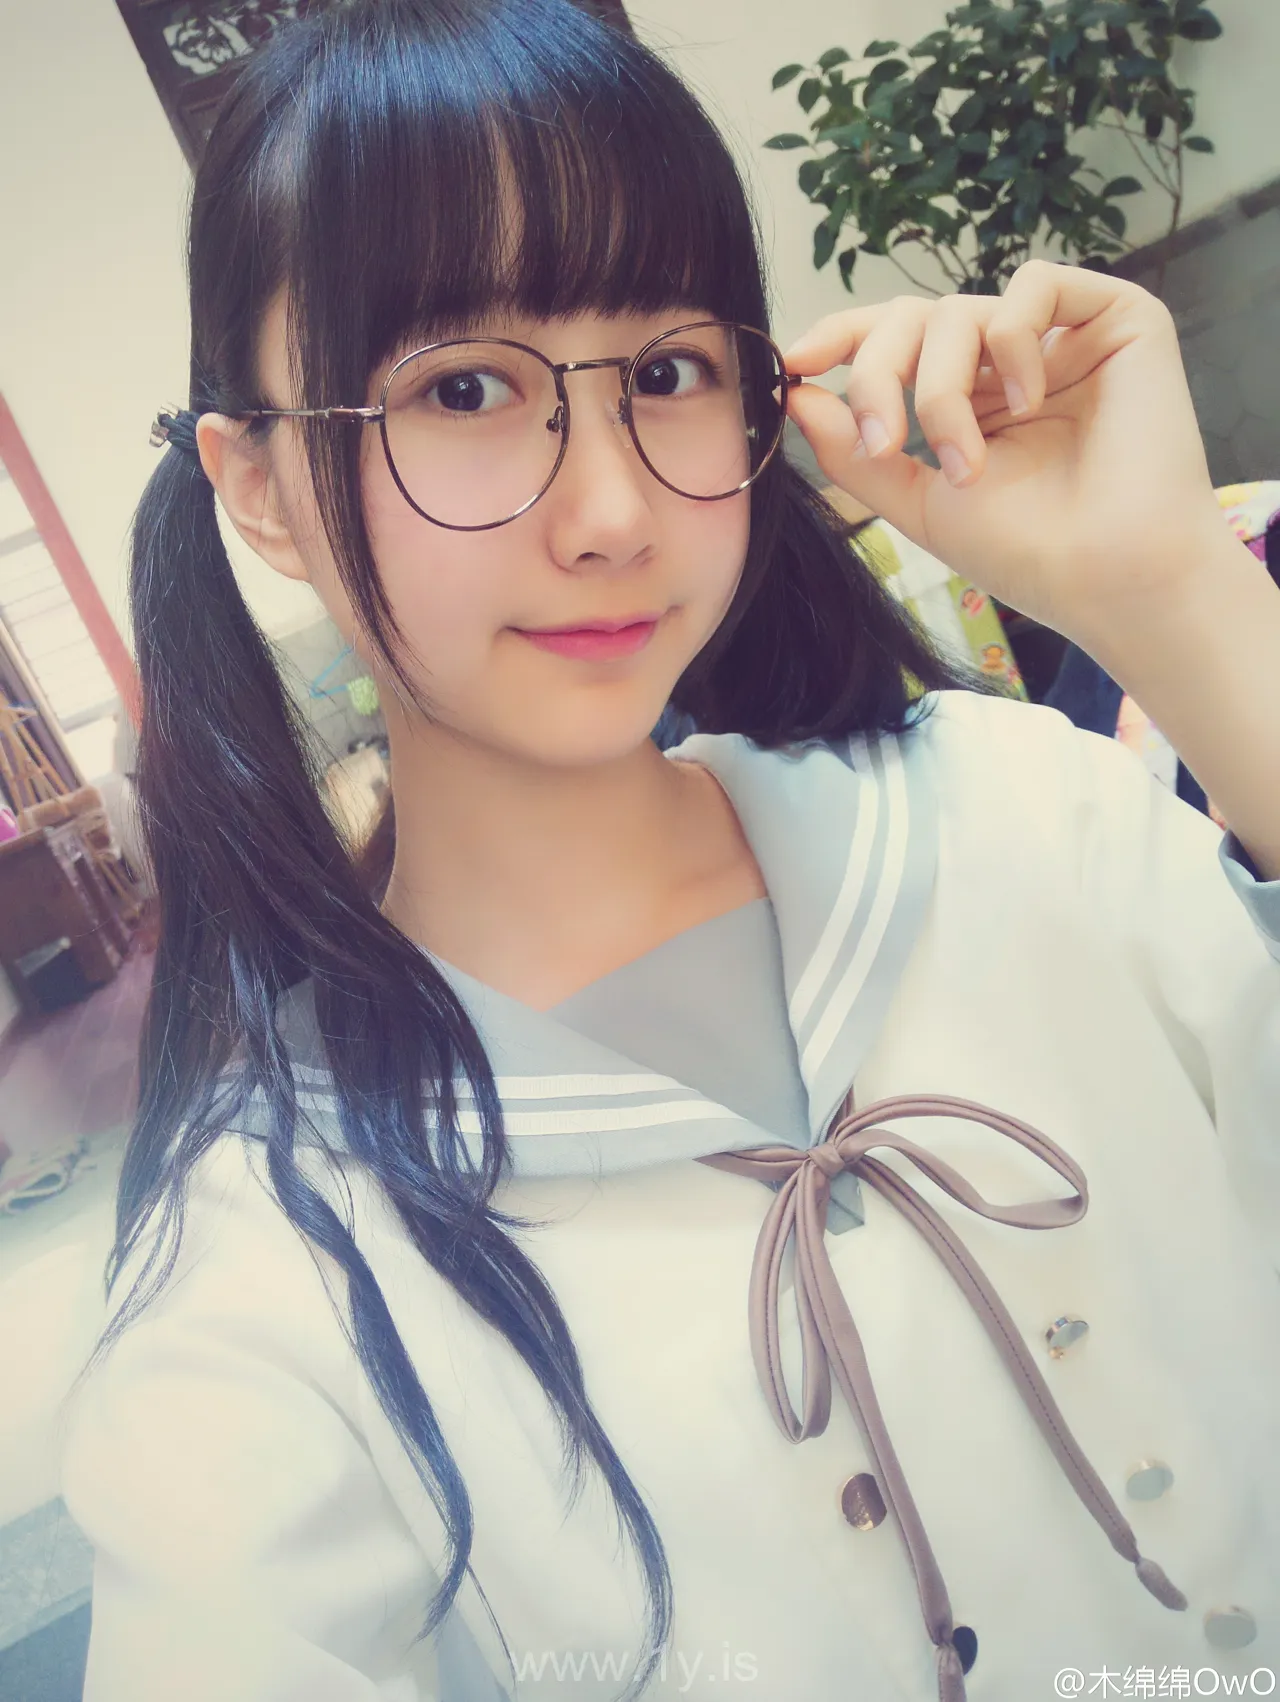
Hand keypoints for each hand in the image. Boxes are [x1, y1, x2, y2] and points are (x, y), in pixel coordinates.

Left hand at [782, 261, 1229, 649]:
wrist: (1109, 577)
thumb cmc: (1028, 552)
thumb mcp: (918, 502)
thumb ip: (854, 451)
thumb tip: (795, 394)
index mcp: (972, 400)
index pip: (897, 342)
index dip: (842, 338)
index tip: (795, 362)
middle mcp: (1014, 362)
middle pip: (917, 318)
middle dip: (881, 373)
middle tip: (882, 442)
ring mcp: (1063, 340)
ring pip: (963, 308)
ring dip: (942, 386)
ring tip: (966, 461)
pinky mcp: (1118, 318)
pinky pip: (1037, 283)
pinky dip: (1013, 339)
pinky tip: (1028, 402)